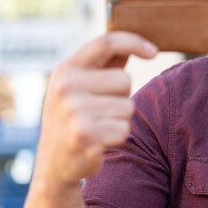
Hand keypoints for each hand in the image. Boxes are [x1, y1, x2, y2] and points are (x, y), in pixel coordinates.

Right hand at [33, 32, 157, 187]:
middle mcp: (66, 87)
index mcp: (66, 70)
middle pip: (124, 80)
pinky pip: (124, 129)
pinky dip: (117, 138)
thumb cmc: (76, 118)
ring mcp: (73, 111)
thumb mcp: (81, 87)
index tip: (153, 51)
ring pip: (128, 107)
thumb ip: (105, 65)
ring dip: (120, 120)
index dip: (134, 42)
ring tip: (98, 127)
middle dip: (122, 97)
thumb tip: (138, 43)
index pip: (106, 42)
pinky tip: (98, 143)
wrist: (54, 165)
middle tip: (101, 112)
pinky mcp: (85, 135)